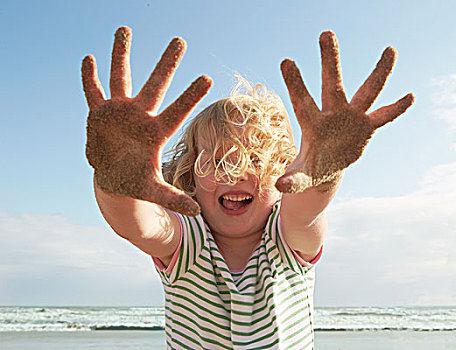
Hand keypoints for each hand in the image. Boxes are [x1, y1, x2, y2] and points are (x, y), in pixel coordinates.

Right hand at [82, 26, 211, 215]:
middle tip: (180, 40)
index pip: (177, 111)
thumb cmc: (136, 180)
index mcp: (156, 132)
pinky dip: (88, 77)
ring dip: (121, 54)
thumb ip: (172, 198)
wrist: (114, 177)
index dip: (190, 96)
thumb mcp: (152, 190)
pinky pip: (92, 91)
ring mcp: (119, 111)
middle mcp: (140, 116)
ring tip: (125, 29)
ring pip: (120, 77)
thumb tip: (196, 212)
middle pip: (155, 85)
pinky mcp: (99, 113)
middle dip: (167, 63)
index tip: (208, 78)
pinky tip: (88, 58)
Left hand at [276, 31, 414, 192]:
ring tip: (391, 49)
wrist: (327, 167)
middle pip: (332, 84)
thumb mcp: (301, 176)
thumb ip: (292, 180)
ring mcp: (352, 117)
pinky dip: (396, 108)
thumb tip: (279, 187)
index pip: (302, 100)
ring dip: (379, 73)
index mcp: (312, 123)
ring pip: (367, 92)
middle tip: (326, 33)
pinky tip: (411, 95)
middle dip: (329, 61)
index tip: (286, 60)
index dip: (295, 83)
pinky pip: (384, 116)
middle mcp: (333, 113)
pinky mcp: (367, 126)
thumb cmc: (310, 167)